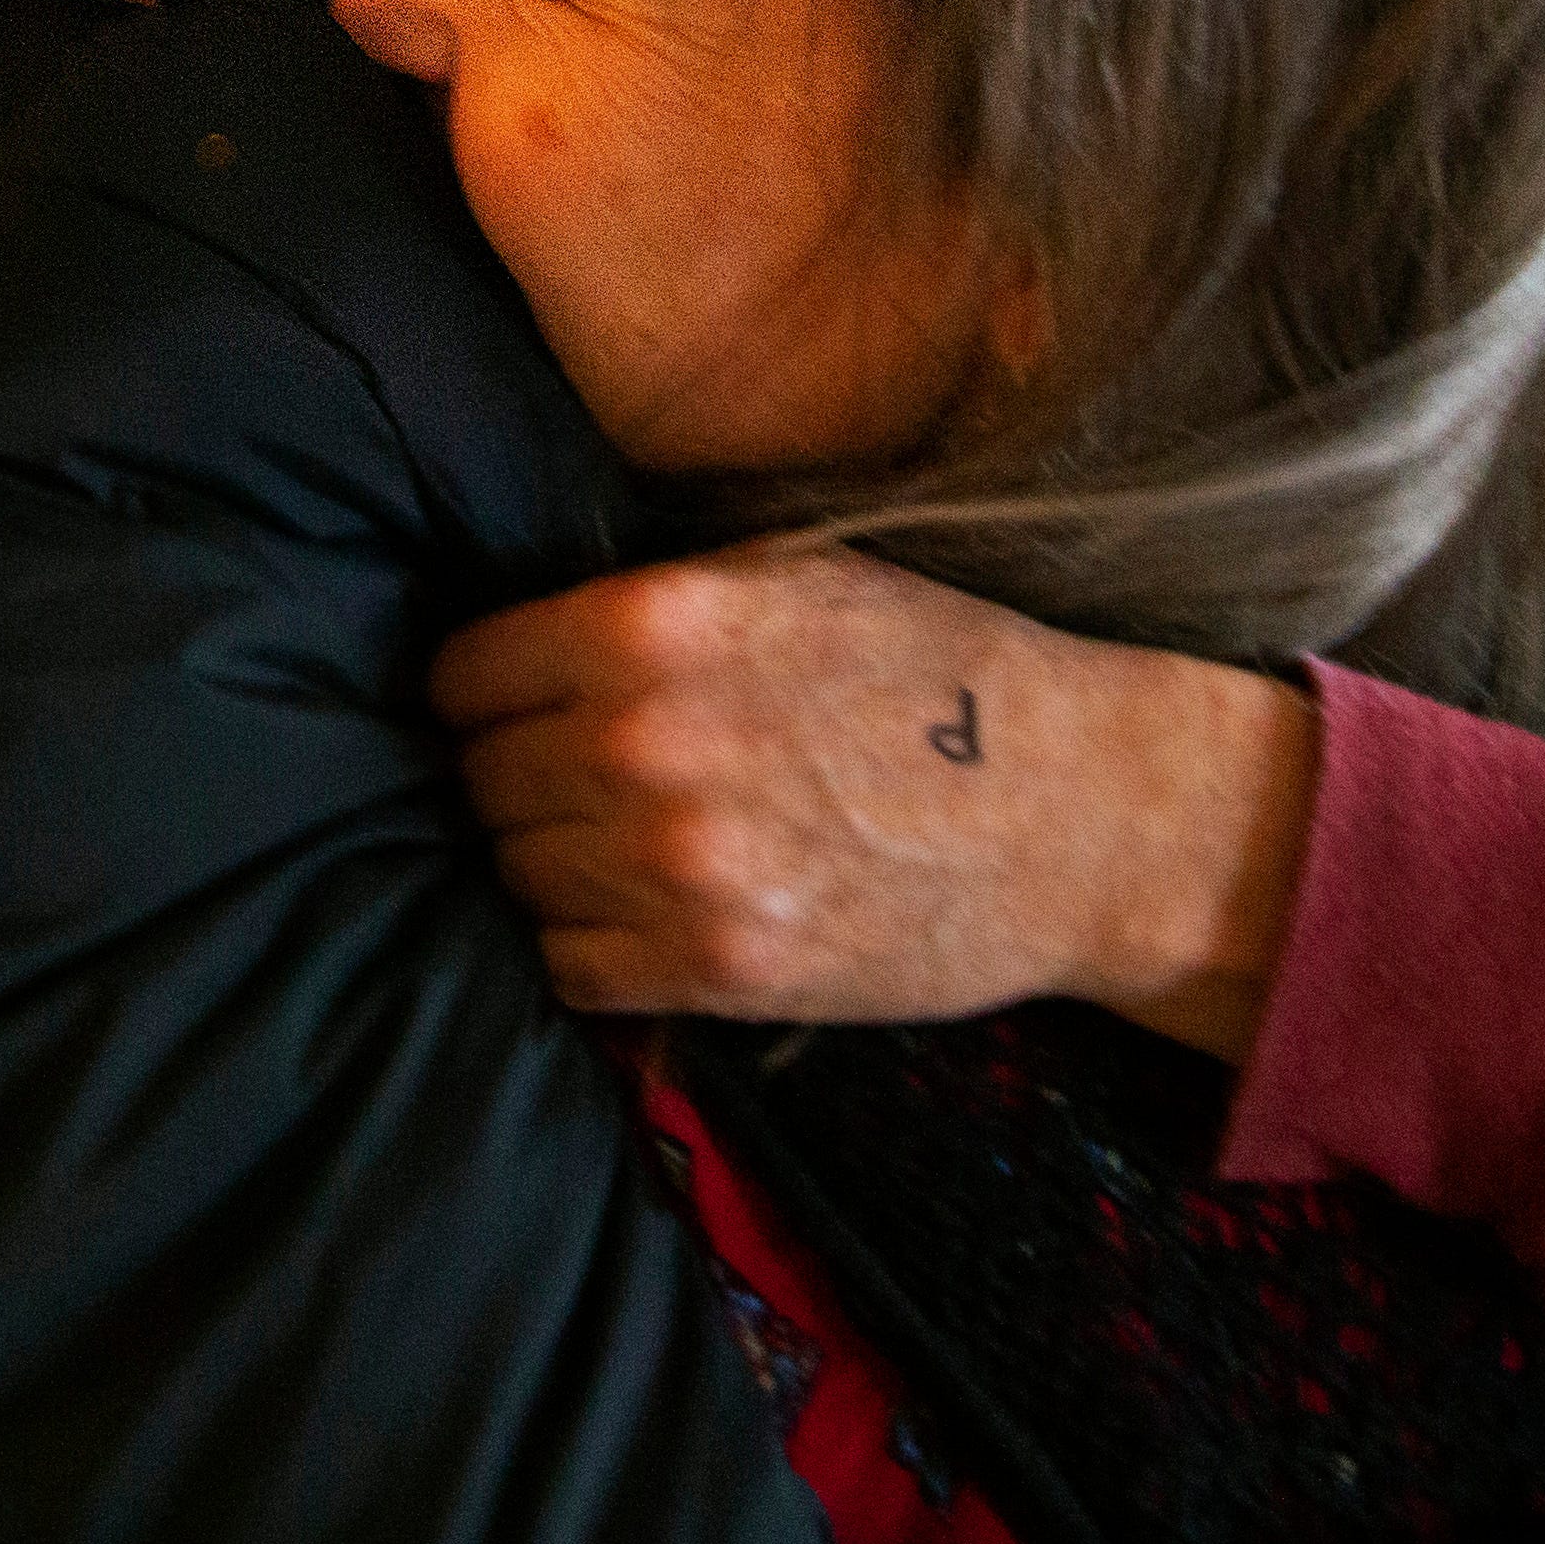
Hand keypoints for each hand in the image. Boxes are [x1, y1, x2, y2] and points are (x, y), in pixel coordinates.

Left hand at [431, 534, 1322, 1059]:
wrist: (1079, 813)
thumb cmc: (943, 672)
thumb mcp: (799, 574)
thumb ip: (655, 599)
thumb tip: (524, 629)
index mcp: (654, 622)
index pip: (465, 673)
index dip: (487, 691)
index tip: (515, 707)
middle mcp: (645, 741)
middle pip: (480, 780)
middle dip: (517, 778)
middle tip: (575, 780)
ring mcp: (677, 866)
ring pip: (514, 875)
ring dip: (551, 862)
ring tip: (620, 843)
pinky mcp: (718, 969)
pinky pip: (569, 966)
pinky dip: (588, 944)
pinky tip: (643, 913)